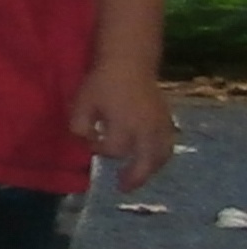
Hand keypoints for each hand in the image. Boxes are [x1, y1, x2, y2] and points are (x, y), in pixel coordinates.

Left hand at [74, 62, 176, 192]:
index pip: (114, 150)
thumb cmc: (103, 82)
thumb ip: (79, 126)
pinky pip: (168, 145)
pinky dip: (160, 157)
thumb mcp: (82, 102)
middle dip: (134, 177)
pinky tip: (150, 159)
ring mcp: (160, 126)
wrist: (130, 61)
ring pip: (161, 156)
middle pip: (146, 163)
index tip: (92, 143)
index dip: (101, 150)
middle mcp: (146, 130)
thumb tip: (84, 143)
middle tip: (122, 188)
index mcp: (125, 125)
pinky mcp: (168, 120)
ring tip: (138, 178)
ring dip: (150, 170)